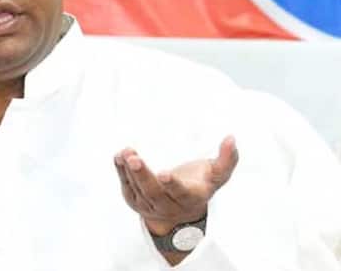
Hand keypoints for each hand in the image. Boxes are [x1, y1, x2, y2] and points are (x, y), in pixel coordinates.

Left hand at [114, 136, 238, 235]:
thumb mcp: (216, 175)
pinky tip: (119, 157)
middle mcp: (168, 205)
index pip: (181, 193)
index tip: (163, 174)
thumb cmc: (199, 185)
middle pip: (153, 193)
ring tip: (126, 152)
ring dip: (129, 171)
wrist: (179, 213)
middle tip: (134, 159)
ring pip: (138, 189)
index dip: (172, 185)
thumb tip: (231, 138)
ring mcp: (149, 205)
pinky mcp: (135, 200)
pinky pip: (126, 186)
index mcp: (190, 198)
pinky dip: (121, 172)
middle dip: (143, 175)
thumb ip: (227, 159)